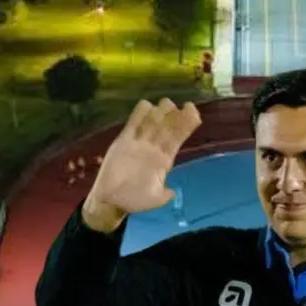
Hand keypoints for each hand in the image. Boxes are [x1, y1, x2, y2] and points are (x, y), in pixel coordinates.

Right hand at [82, 97, 201, 232]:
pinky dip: (138, 115)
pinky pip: (132, 125)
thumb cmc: (134, 200)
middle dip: (175, 115)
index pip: (178, 137)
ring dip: (160, 112)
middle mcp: (154, 148)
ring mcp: (139, 144)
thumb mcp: (155, 200)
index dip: (187, 124)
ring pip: (152, 123)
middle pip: (167, 127)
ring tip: (166, 104)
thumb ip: (165, 195)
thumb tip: (174, 191)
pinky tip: (146, 104)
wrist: (112, 202)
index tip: (193, 112)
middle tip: (180, 105)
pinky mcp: (123, 142)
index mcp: (165, 159)